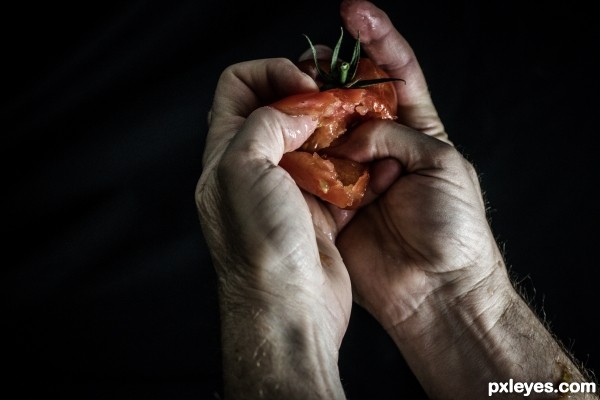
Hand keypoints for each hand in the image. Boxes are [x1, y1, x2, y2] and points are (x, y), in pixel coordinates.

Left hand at [196, 59, 350, 397]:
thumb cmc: (260, 244)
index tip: (305, 83)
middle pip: (278, 109)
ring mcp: (288, 190)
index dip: (271, 72)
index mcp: (226, 154)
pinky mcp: (318, 211)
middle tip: (338, 96)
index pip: (238, 87)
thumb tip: (297, 110)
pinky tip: (370, 159)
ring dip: (336, 127)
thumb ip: (265, 124)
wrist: (290, 310)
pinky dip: (354, 160)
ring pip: (312, 139)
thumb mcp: (245, 170)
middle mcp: (253, 169)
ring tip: (358, 123)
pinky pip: (337, 172)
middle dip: (310, 94)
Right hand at [332, 2, 596, 398]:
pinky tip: (290, 137)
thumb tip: (350, 138)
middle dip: (333, 70)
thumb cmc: (453, 227)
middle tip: (311, 59)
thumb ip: (396, 137)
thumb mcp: (442, 165)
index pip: (395, 72)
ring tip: (296, 95)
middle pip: (353, 94)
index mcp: (416, 128)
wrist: (435, 290)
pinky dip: (303, 151)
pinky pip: (314, 166)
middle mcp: (381, 144)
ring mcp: (354, 170)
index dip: (375, 38)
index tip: (351, 12)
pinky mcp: (333, 197)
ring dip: (313, 109)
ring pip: (327, 127)